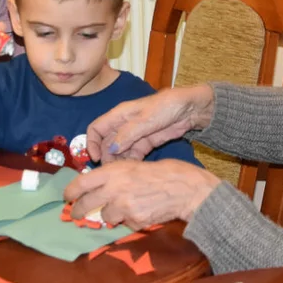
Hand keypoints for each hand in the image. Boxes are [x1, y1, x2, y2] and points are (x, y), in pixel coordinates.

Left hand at [64, 160, 220, 228]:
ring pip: (106, 217)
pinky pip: (126, 225)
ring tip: (126, 207)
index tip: (67, 196)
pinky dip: (131, 221)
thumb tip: (99, 187)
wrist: (185, 189)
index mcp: (114, 171)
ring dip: (111, 215)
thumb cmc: (163, 172)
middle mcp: (114, 188)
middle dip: (78, 211)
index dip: (71, 191)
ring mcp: (124, 206)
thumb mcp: (134, 166)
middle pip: (86, 204)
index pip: (82, 183)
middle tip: (75, 215)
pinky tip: (143, 212)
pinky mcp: (134, 221)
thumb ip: (116, 177)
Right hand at [87, 84, 214, 162]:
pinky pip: (133, 155)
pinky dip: (131, 163)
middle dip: (106, 157)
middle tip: (111, 173)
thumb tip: (111, 149)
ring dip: (118, 163)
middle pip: (106, 143)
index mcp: (119, 114)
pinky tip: (133, 172)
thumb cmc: (167, 106)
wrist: (190, 109)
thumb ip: (128, 133)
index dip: (91, 143)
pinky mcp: (146, 144)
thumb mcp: (146, 119)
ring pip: (119, 152)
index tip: (95, 158)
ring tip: (122, 175)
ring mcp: (135, 135)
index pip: (96, 128)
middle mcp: (124, 125)